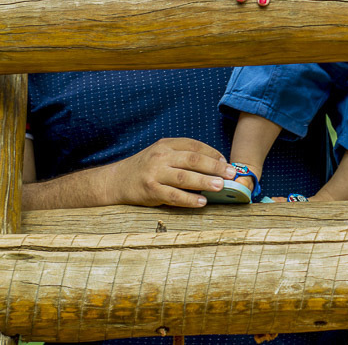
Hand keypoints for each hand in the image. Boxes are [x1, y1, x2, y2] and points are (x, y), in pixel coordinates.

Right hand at [107, 138, 235, 207]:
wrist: (116, 181)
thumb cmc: (145, 168)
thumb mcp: (161, 154)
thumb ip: (182, 156)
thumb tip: (214, 164)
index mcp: (166, 145)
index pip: (193, 145)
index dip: (212, 153)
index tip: (226, 161)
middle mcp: (160, 157)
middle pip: (192, 159)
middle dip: (214, 166)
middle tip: (231, 173)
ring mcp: (154, 174)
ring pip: (184, 177)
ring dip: (204, 181)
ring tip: (220, 186)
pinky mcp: (150, 191)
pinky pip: (173, 196)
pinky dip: (189, 199)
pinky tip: (202, 201)